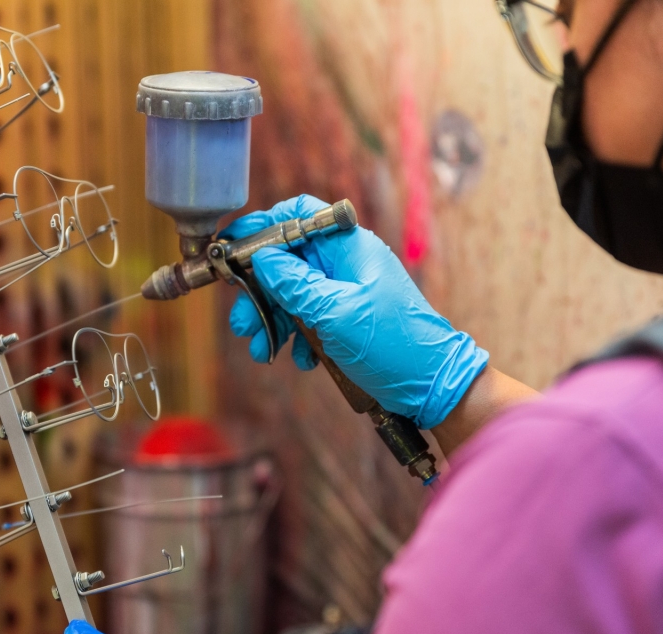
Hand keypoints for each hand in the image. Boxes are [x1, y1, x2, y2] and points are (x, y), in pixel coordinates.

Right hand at [222, 195, 488, 429]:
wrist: (431, 386)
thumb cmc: (393, 344)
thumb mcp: (335, 312)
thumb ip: (294, 283)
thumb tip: (262, 258)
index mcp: (348, 247)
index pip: (299, 216)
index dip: (262, 227)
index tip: (232, 249)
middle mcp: (345, 263)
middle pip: (286, 262)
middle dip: (259, 293)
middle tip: (242, 323)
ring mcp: (345, 291)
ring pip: (292, 295)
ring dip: (273, 322)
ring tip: (261, 350)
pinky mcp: (345, 319)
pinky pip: (308, 319)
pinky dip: (297, 338)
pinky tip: (301, 360)